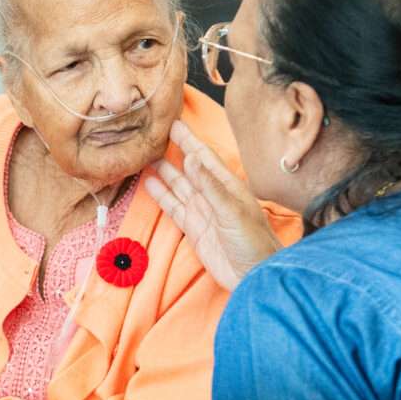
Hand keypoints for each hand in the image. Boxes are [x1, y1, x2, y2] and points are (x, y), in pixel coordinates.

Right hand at [144, 120, 283, 290]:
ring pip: (178, 186)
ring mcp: (202, 212)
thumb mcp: (232, 211)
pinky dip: (162, 195)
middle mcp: (213, 195)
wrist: (254, 276)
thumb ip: (210, 186)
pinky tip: (149, 184)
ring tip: (146, 157)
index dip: (189, 141)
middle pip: (189, 168)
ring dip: (164, 172)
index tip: (174, 123)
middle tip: (155, 135)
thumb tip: (191, 159)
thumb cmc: (253, 242)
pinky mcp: (194, 228)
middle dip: (174, 151)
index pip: (204, 157)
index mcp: (227, 186)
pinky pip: (174, 207)